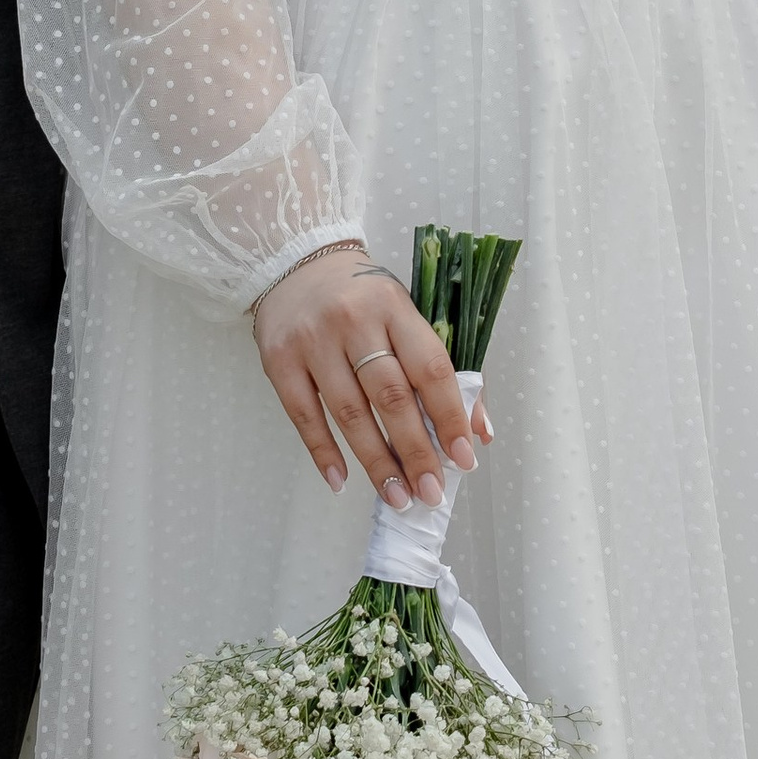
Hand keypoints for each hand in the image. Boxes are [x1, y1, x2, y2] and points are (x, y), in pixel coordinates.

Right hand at [251, 245, 489, 506]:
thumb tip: (478, 432)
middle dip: (415, 450)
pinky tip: (342, 481)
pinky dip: (324, 452)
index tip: (463, 459)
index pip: (429, 367)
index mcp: (394, 306)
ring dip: (376, 461)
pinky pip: (303, 414)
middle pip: (390, 395)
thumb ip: (440, 371)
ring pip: (349, 412)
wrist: (295, 262)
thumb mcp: (404, 316)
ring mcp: (313, 341)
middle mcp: (354, 321)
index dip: (449, 416)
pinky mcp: (279, 359)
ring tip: (396, 496)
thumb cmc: (361, 298)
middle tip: (431, 492)